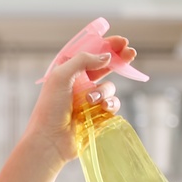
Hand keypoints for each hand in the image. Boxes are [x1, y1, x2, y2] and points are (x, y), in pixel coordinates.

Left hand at [21, 36, 134, 166]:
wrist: (50, 140)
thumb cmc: (50, 108)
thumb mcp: (61, 76)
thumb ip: (83, 61)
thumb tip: (107, 57)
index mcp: (68, 72)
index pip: (90, 54)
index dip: (107, 46)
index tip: (122, 42)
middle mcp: (79, 84)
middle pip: (105, 67)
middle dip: (119, 60)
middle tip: (131, 53)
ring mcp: (89, 100)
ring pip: (109, 87)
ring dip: (103, 91)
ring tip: (91, 100)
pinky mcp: (97, 116)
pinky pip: (112, 105)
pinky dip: (109, 105)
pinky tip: (102, 109)